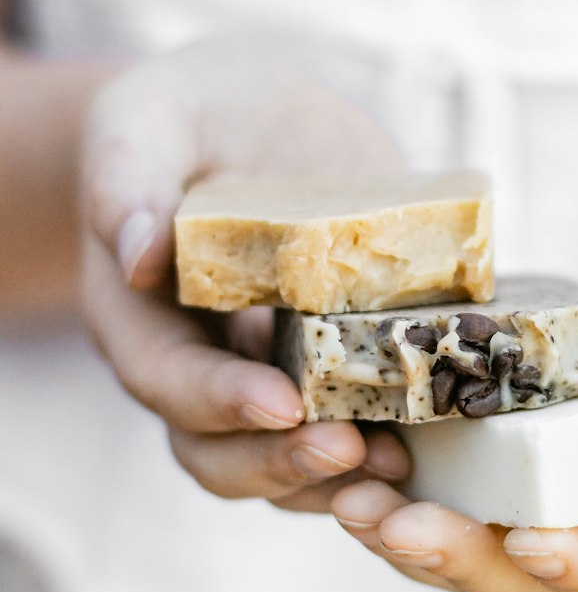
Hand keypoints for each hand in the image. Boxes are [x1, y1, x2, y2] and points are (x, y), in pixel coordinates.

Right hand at [82, 36, 410, 507]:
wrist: (257, 119)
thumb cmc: (193, 111)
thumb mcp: (149, 115)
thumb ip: (129, 173)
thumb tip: (137, 252)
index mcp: (139, 316)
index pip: (166, 379)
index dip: (220, 402)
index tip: (283, 406)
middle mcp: (196, 365)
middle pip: (218, 450)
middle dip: (283, 463)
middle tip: (353, 451)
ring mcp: (265, 378)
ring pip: (284, 464)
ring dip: (339, 479)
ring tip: (401, 466)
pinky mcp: (330, 373)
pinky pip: (350, 431)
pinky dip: (387, 447)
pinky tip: (435, 440)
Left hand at [329, 241, 577, 591]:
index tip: (534, 540)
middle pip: (528, 572)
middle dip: (458, 560)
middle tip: (388, 527)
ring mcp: (559, 484)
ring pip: (471, 532)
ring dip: (404, 525)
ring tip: (342, 495)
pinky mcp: (518, 435)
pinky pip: (449, 470)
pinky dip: (397, 463)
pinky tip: (343, 433)